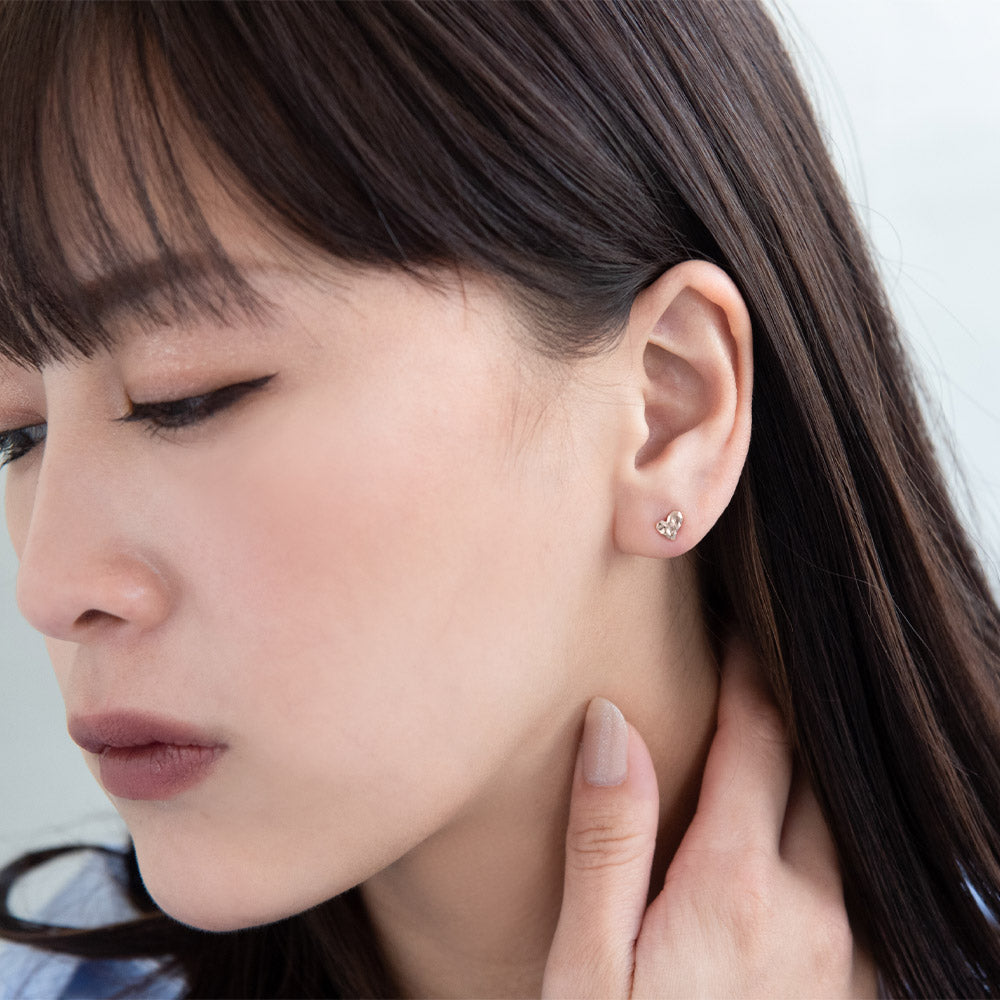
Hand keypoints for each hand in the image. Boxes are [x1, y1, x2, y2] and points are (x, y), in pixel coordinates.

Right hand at [542, 642, 877, 998]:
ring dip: (803, 780)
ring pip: (839, 829)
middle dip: (779, 717)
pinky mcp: (852, 994)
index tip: (733, 629)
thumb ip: (606, 845)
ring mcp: (847, 960)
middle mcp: (814, 914)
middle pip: (812, 774)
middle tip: (744, 675)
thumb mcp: (587, 968)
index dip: (746, 672)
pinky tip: (782, 844)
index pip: (758, 737)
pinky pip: (853, 889)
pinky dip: (821, 843)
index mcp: (736, 888)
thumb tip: (613, 725)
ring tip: (759, 748)